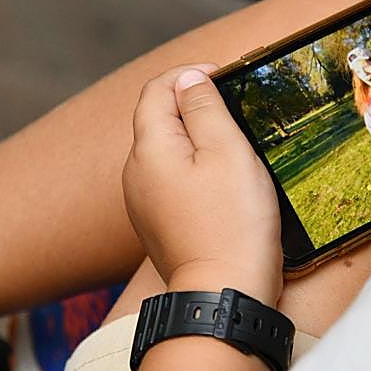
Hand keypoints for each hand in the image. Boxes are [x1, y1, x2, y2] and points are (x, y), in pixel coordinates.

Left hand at [123, 65, 282, 305]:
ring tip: (233, 146)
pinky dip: (193, 170)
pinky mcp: (157, 224)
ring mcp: (142, 202)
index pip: (156, 90)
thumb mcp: (227, 151)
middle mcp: (135, 173)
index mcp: (148, 148)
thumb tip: (188, 79)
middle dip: (192, 106)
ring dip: (194, 139)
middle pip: (158, 119)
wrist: (224, 295)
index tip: (223, 76)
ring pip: (165, 151)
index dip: (189, 75)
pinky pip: (170, 181)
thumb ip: (204, 108)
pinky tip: (222, 183)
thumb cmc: (233, 223)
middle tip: (235, 109)